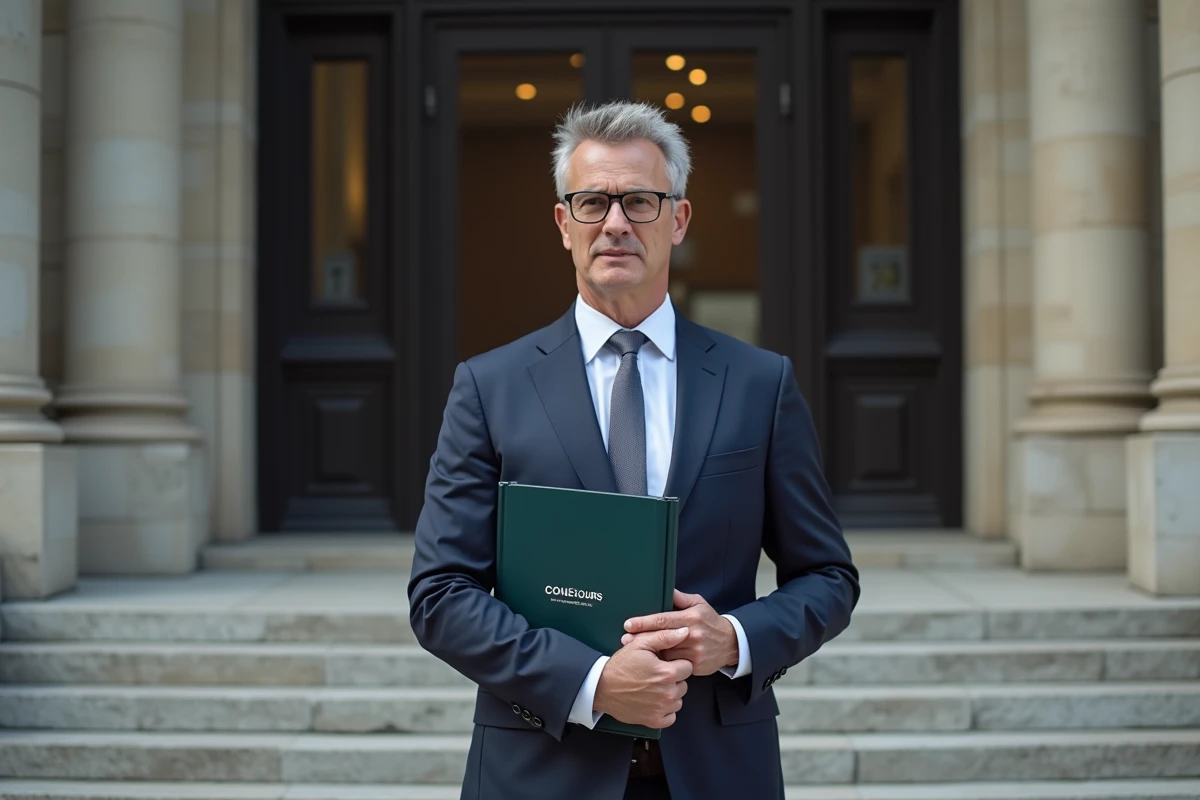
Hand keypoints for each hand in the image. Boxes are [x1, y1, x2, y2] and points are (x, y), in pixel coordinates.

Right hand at [593, 626, 692, 728]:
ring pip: (679, 700)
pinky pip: (671, 716)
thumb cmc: (621, 666)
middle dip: (673, 679)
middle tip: (656, 675)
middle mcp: (667, 693)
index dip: (676, 663)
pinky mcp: (654, 720)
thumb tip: (684, 632)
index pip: (687, 666)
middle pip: (684, 684)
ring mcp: (661, 709)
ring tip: (653, 687)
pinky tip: (654, 701)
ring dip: (670, 694)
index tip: (664, 664)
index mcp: (667, 673)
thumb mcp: (640, 644)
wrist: (602, 687)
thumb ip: (665, 637)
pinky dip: (665, 710)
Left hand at [621, 590, 739, 676]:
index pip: (662, 620)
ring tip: (634, 652)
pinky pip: (674, 665)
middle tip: (625, 639)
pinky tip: (652, 662)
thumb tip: (667, 589)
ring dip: (650, 653)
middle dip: (641, 639)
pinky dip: (663, 664)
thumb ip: (681, 598)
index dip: (643, 622)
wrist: (731, 643)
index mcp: (691, 617)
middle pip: (661, 638)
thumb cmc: (710, 621)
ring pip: (666, 654)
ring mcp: (695, 652)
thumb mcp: (699, 604)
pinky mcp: (696, 666)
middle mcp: (692, 634)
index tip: (629, 624)